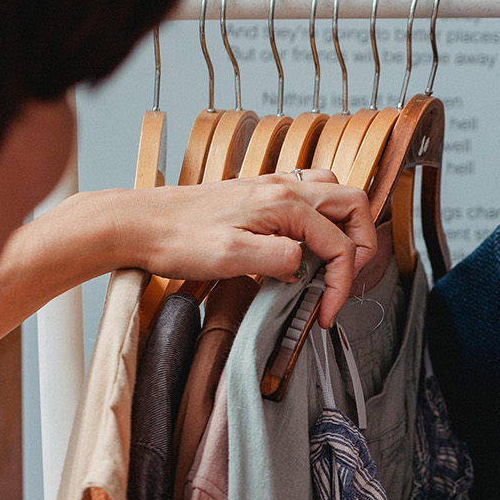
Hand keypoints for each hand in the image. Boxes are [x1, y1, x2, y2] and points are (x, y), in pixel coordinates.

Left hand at [78, 169, 376, 326]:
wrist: (137, 223)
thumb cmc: (176, 239)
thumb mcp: (231, 258)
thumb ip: (280, 259)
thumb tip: (307, 266)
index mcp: (283, 203)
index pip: (339, 243)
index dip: (342, 283)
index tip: (327, 312)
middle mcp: (283, 187)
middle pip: (353, 204)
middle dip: (361, 245)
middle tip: (345, 281)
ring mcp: (272, 187)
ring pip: (334, 195)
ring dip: (345, 228)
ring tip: (333, 262)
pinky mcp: (259, 195)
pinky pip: (310, 196)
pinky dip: (322, 219)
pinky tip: (305, 244)